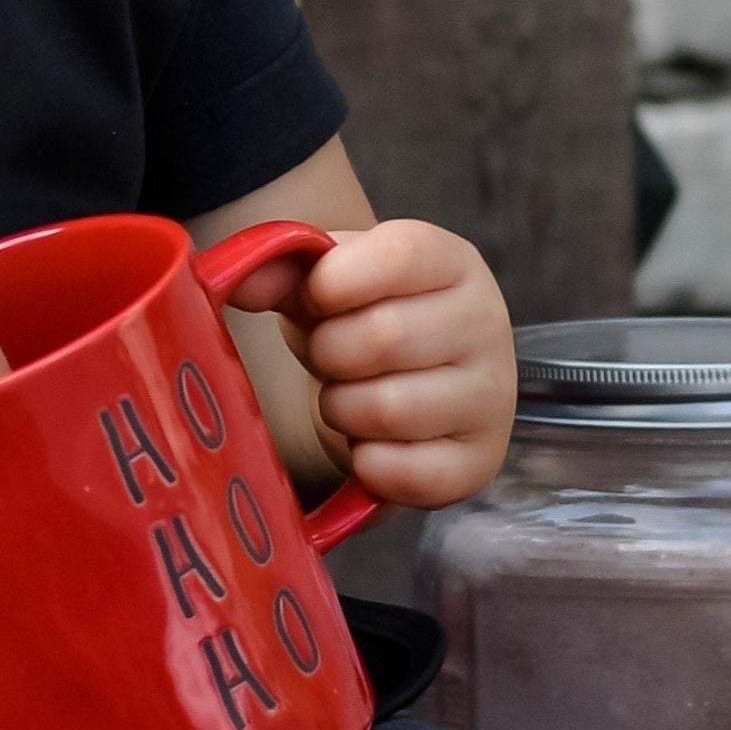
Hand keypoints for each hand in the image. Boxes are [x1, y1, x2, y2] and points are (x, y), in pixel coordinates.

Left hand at [257, 218, 514, 510]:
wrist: (406, 382)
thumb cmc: (363, 318)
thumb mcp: (328, 282)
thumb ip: (284, 270)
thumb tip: (239, 283)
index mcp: (452, 261)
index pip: (397, 256)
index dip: (331, 284)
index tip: (318, 300)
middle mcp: (486, 323)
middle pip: (384, 337)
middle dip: (328, 354)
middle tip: (329, 359)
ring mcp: (491, 397)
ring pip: (389, 409)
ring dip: (342, 409)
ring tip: (348, 397)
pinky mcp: (478, 463)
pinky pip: (405, 473)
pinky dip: (366, 463)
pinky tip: (368, 442)